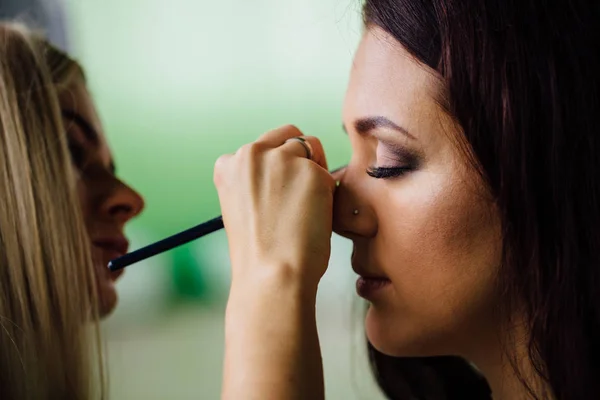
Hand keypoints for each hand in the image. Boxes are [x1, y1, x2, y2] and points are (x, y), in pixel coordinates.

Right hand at [213, 125, 335, 291]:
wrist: (271, 275)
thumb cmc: (257, 253)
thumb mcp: (240, 207)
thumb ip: (255, 181)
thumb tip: (283, 171)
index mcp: (229, 164)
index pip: (261, 147)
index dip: (275, 168)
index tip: (277, 193)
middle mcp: (253, 153)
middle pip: (288, 136)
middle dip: (298, 158)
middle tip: (300, 195)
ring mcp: (283, 159)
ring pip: (311, 148)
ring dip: (314, 171)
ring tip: (306, 208)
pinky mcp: (312, 171)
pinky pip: (328, 174)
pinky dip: (327, 193)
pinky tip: (315, 218)